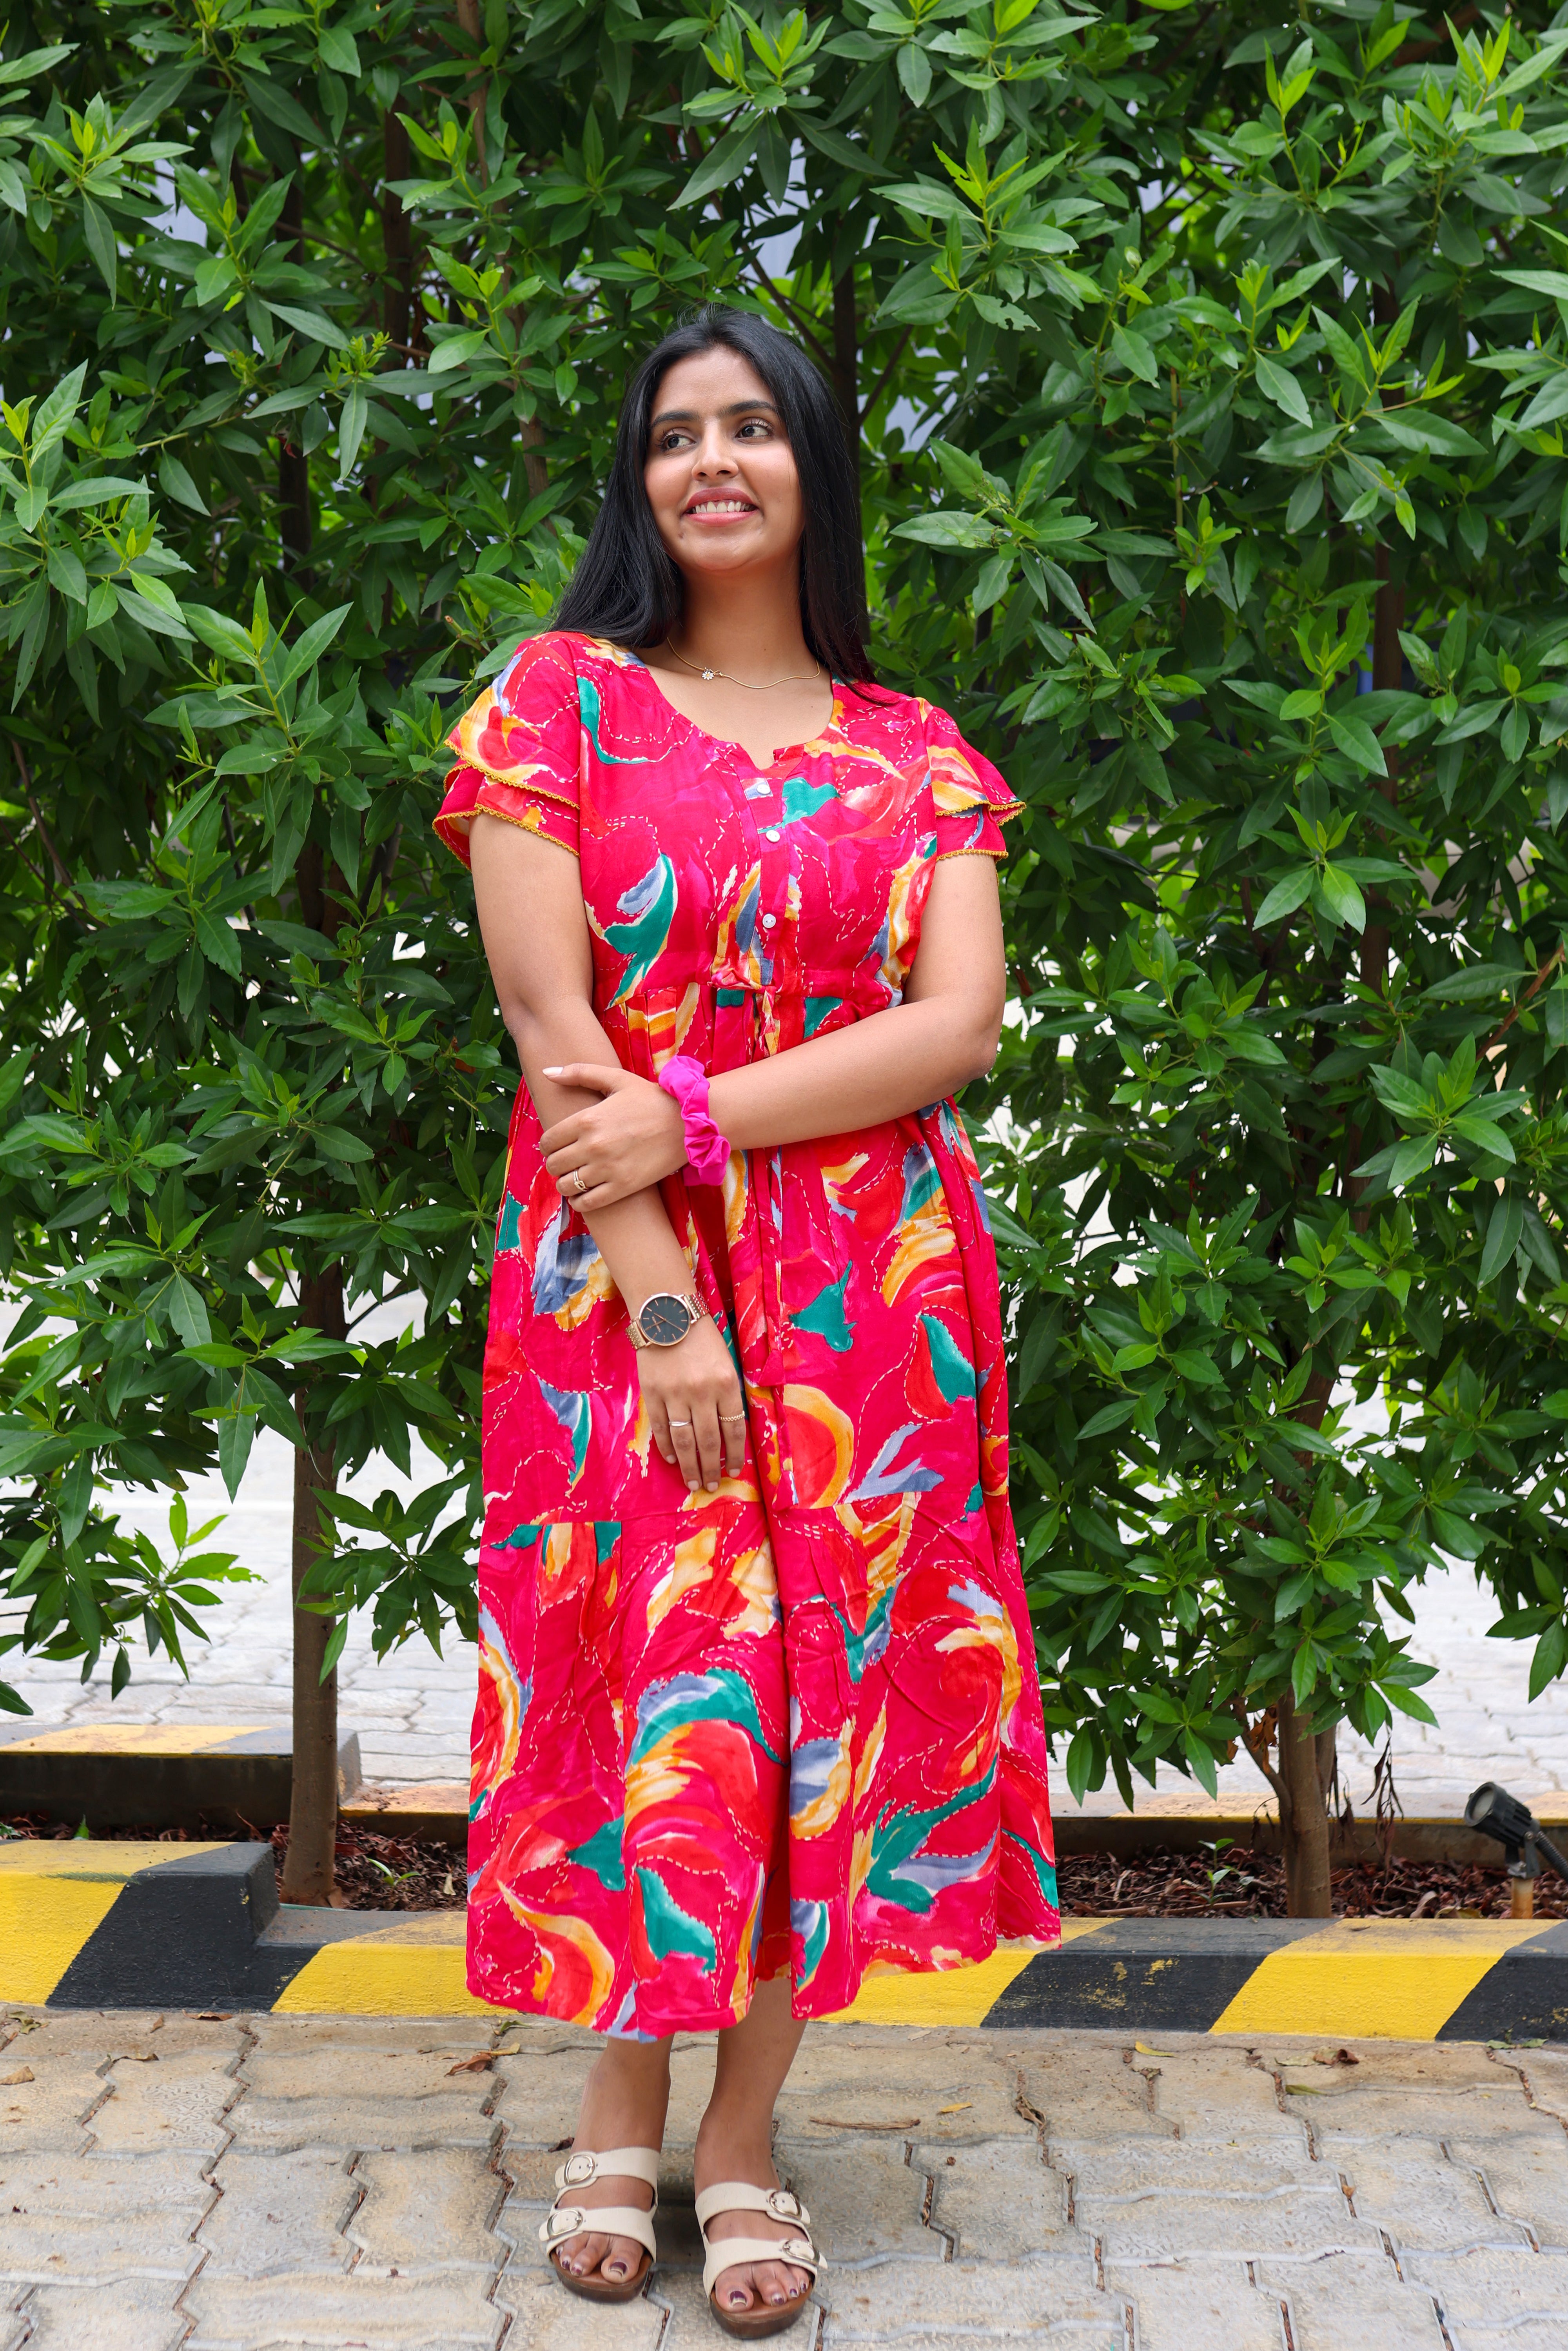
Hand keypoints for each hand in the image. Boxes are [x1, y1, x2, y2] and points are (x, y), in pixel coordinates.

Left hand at [539, 1062, 688, 1211]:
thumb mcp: (616, 1078)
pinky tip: (585, 1193)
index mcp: (587, 1119)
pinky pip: (587, 1203)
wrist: (689, 1123)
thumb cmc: (651, 1099)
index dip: (548, 1145)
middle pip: (553, 1165)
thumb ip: (579, 1073)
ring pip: (566, 1185)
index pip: (547, 1141)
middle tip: (567, 1160)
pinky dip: (579, 1201)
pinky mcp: (623, 1187)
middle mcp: (593, 1146)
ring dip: (566, 1183)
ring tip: (576, 1177)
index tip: (558, 1145)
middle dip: (556, 1163)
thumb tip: (547, 1072)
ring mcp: (608, 1169)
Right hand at [636, 1315, 747, 1493]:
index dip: (734, 1455)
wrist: (666, 1313)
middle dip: (711, 1467)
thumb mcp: (726, 1362)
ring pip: (684, 1440)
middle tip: (712, 1485)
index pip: (733, 1430)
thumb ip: (728, 1395)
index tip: (735, 1471)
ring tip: (694, 1482)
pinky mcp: (652, 1393)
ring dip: (690, 1465)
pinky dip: (667, 1446)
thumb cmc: (702, 1337)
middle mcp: (701, 1392)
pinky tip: (672, 1458)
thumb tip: (728, 1431)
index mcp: (725, 1384)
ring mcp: (674, 1394)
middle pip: (708, 1441)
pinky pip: (660, 1427)